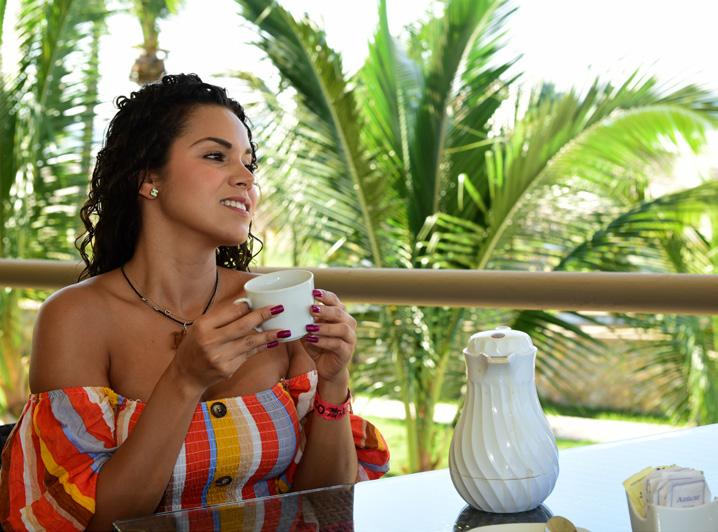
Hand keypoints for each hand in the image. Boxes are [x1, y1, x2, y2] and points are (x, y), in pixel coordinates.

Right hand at [171, 300, 286, 392]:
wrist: (187, 376)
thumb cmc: (195, 347)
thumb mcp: (200, 327)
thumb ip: (221, 317)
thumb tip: (246, 304)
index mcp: (203, 326)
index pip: (230, 312)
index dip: (247, 306)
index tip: (259, 301)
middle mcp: (211, 341)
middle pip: (242, 326)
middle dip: (262, 316)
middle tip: (278, 308)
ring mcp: (221, 357)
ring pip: (250, 342)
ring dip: (269, 335)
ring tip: (284, 330)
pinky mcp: (228, 369)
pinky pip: (249, 354)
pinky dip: (261, 347)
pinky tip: (273, 342)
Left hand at [301, 289, 355, 384]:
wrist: (325, 368)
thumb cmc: (316, 345)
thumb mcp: (309, 330)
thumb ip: (304, 320)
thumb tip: (288, 307)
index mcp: (339, 315)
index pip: (335, 301)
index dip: (325, 296)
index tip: (313, 292)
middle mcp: (348, 324)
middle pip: (339, 312)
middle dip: (325, 310)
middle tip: (311, 309)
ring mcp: (350, 338)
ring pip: (342, 328)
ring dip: (325, 327)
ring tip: (310, 327)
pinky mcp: (347, 351)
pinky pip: (337, 344)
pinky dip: (323, 341)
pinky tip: (312, 340)